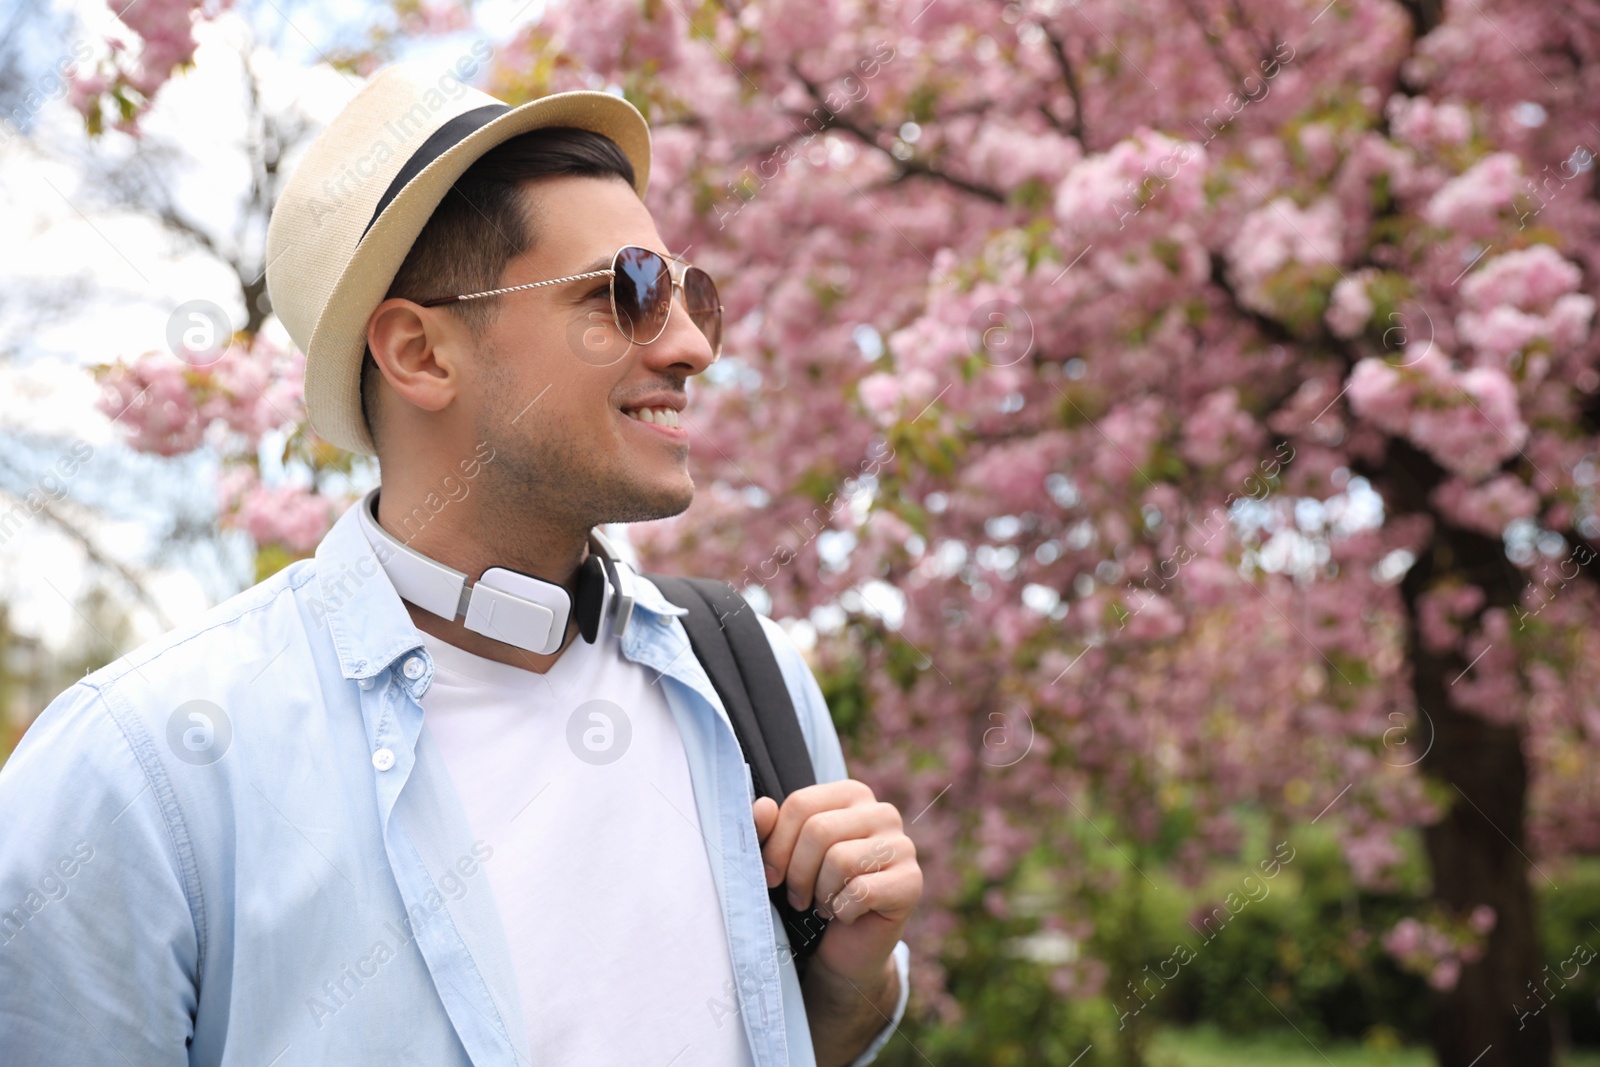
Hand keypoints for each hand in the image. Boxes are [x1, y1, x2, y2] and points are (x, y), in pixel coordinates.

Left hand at [752, 779, 920, 984]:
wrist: (845, 948)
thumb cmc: (813, 893)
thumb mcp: (783, 859)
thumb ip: (767, 829)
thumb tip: (763, 807)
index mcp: (852, 795)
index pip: (802, 804)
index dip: (777, 845)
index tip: (772, 875)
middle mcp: (882, 812)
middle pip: (819, 830)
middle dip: (798, 873)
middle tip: (798, 898)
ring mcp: (902, 846)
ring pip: (840, 860)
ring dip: (821, 894)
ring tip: (825, 903)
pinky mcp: (912, 881)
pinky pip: (862, 891)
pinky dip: (843, 910)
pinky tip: (847, 914)